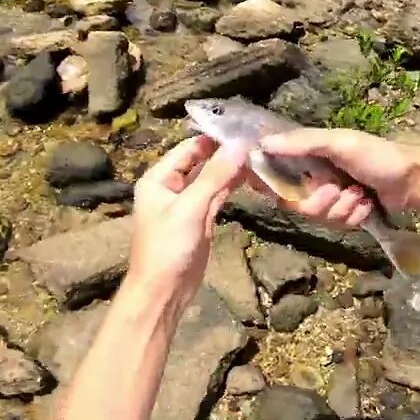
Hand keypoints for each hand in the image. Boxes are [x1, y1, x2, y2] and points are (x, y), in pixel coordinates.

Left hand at [127, 135, 247, 298]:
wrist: (163, 292)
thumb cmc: (168, 248)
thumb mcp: (190, 208)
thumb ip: (214, 176)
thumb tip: (239, 145)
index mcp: (159, 178)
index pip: (189, 147)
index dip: (215, 138)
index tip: (245, 128)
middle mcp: (171, 186)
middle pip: (202, 160)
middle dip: (227, 152)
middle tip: (259, 141)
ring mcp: (187, 202)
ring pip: (212, 178)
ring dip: (232, 168)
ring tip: (261, 155)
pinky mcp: (200, 218)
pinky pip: (217, 194)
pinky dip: (232, 186)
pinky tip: (251, 176)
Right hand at [257, 128, 419, 226]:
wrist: (414, 179)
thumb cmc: (377, 155)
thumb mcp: (339, 143)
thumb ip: (302, 143)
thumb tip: (264, 142)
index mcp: (312, 158)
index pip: (281, 177)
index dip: (281, 187)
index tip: (288, 190)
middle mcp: (319, 179)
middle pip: (300, 205)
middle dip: (322, 200)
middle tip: (338, 189)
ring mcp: (335, 198)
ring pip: (322, 217)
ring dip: (344, 207)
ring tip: (361, 194)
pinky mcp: (350, 215)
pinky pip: (341, 225)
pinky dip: (356, 215)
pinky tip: (369, 204)